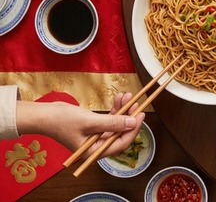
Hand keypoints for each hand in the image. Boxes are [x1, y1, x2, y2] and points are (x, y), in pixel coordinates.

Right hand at [16, 92, 144, 158]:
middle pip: (120, 133)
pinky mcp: (92, 127)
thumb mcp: (90, 122)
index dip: (133, 129)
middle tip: (136, 103)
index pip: (121, 143)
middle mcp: (96, 146)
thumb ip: (112, 123)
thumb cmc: (62, 120)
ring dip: (122, 110)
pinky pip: (109, 119)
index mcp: (94, 152)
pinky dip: (115, 109)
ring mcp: (94, 136)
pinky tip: (119, 98)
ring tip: (126, 96)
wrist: (43, 115)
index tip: (141, 115)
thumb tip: (132, 123)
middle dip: (129, 117)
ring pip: (115, 124)